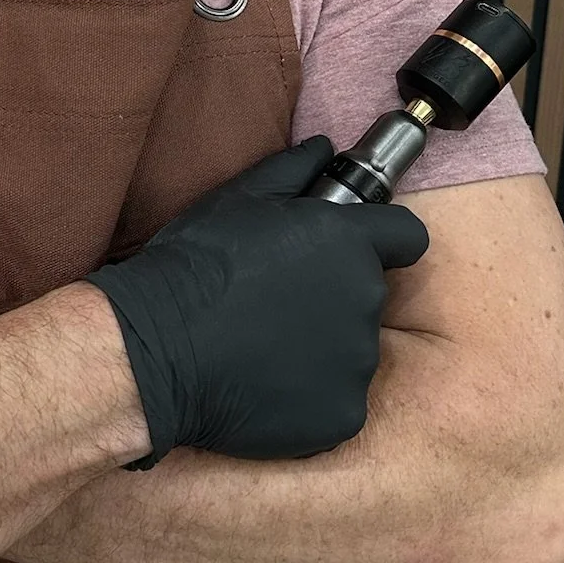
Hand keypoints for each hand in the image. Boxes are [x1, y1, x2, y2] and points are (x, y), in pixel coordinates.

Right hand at [85, 136, 428, 465]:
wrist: (156, 349)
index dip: (383, 241)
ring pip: (353, 351)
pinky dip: (310, 396)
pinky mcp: (344, 414)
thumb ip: (293, 169)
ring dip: (322, 348)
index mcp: (349, 242)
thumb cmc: (194, 265)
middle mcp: (366, 299)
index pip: (407, 237)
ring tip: (262, 346)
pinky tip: (265, 385)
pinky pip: (338, 401)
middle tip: (278, 303)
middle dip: (337, 295)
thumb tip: (325, 148)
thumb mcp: (237, 198)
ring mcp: (358, 363)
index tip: (351, 252)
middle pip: (371, 295)